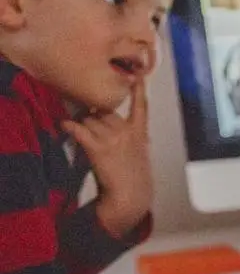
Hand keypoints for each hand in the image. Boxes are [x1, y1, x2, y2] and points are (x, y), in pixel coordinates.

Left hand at [63, 82, 151, 235]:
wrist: (131, 196)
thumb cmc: (133, 177)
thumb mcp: (140, 153)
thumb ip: (130, 137)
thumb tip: (110, 126)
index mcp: (140, 133)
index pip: (141, 106)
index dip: (139, 91)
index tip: (138, 78)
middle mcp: (126, 131)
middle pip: (104, 111)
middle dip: (94, 115)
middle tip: (87, 121)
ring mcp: (113, 138)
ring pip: (90, 119)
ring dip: (82, 124)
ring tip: (78, 132)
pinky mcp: (98, 147)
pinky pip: (79, 129)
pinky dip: (69, 126)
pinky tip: (64, 126)